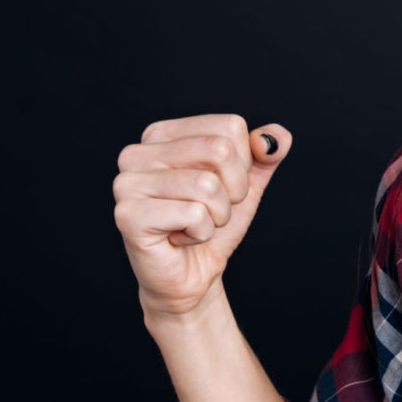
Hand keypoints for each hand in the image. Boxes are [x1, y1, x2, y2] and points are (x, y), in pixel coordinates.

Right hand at [114, 115, 292, 319]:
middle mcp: (136, 153)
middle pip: (220, 150)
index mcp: (161, 135)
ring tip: (195, 225)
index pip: (229, 127)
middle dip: (233, 190)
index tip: (221, 187)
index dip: (242, 165)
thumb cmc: (213, 224)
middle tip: (211, 210)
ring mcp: (127, 184)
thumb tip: (275, 137)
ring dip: (217, 215)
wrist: (193, 275)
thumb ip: (265, 153)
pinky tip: (179, 238)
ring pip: (208, 185)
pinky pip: (194, 215)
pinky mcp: (128, 215)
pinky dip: (201, 233)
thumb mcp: (247, 183)